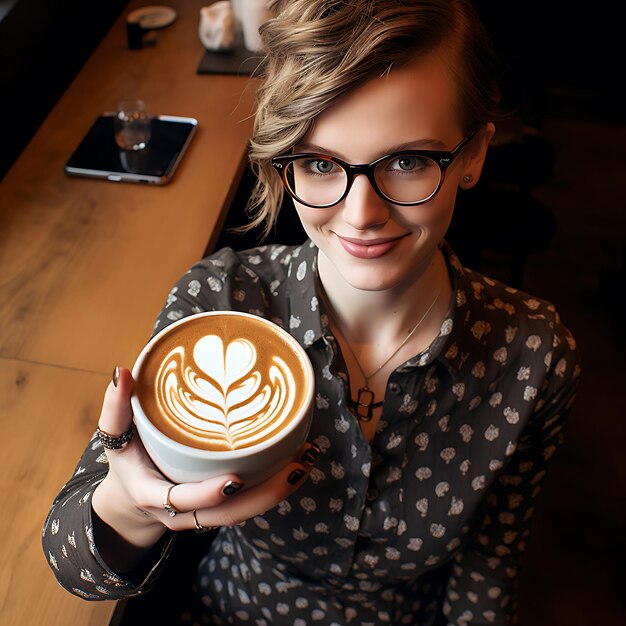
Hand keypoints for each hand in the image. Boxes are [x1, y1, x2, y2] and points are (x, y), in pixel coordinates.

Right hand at [92, 367, 316, 549]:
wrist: (132, 501)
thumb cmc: (128, 463)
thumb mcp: (115, 437)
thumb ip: (116, 407)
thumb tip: (121, 372)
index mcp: (155, 496)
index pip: (182, 501)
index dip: (208, 493)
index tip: (235, 478)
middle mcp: (183, 514)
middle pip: (228, 515)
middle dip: (265, 495)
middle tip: (296, 466)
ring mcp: (204, 515)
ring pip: (244, 512)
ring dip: (277, 490)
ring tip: (306, 459)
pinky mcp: (221, 508)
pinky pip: (248, 503)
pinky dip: (272, 485)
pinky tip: (295, 459)